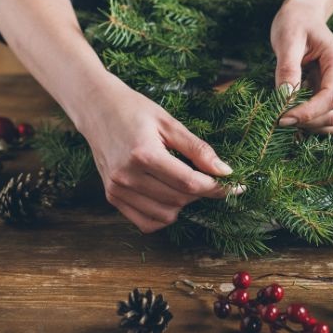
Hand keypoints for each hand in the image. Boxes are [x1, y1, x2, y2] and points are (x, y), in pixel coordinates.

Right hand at [73, 71, 235, 232]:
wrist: (97, 109)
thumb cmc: (135, 110)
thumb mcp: (169, 123)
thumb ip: (198, 149)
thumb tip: (225, 171)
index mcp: (143, 154)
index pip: (189, 182)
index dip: (216, 187)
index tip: (235, 186)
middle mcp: (127, 176)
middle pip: (179, 199)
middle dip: (201, 192)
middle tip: (208, 177)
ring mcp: (117, 189)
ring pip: (165, 215)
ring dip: (183, 204)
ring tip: (183, 182)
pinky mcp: (112, 197)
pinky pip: (146, 223)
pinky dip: (164, 215)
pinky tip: (168, 196)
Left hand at [270, 0, 332, 134]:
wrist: (303, 15)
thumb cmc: (294, 23)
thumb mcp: (287, 40)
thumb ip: (288, 69)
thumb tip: (286, 98)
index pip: (331, 98)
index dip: (307, 113)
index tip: (282, 118)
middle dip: (308, 122)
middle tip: (280, 116)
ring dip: (314, 126)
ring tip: (290, 114)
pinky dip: (319, 125)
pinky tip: (299, 116)